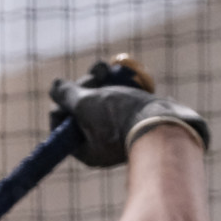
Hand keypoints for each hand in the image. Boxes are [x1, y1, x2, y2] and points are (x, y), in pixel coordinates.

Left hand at [49, 69, 208, 167]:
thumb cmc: (121, 117)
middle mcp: (101, 143)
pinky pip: (116, 97)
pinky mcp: (133, 116)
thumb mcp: (86, 105)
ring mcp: (118, 128)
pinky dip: (114, 84)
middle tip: (93, 79)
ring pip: (98, 99)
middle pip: (79, 110)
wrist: (166, 122)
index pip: (61, 125)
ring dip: (96, 80)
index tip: (69, 94)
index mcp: (86, 151)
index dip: (62, 105)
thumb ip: (66, 96)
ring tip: (104, 70)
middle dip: (83, 88)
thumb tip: (54, 87)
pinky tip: (116, 72)